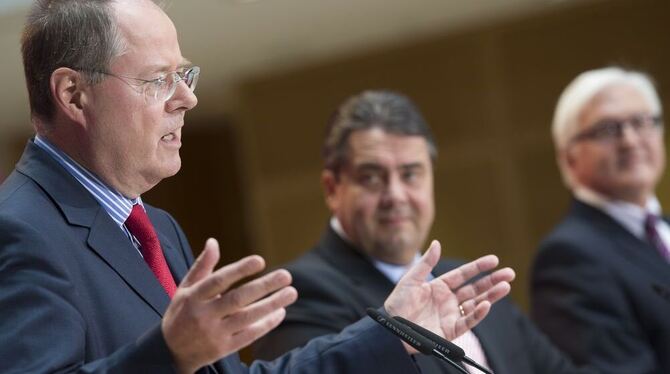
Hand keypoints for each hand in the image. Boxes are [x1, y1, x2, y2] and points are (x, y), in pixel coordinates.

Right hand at [162, 238, 297, 372]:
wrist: (171, 352)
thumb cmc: (182, 312)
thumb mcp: (185, 288)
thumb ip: (202, 266)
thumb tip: (213, 241)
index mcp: (193, 297)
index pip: (218, 281)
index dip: (239, 270)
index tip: (260, 261)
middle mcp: (204, 315)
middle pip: (237, 299)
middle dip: (264, 287)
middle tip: (286, 275)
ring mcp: (214, 333)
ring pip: (247, 318)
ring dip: (271, 305)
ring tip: (291, 292)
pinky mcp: (224, 349)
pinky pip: (249, 335)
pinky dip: (266, 324)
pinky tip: (280, 312)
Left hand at [384, 240, 514, 351]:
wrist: (391, 328)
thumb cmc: (397, 304)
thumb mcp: (411, 280)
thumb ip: (426, 263)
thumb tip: (437, 242)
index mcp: (440, 286)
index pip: (464, 275)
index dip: (479, 267)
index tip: (494, 260)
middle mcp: (448, 300)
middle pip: (475, 288)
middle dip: (492, 281)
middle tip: (510, 273)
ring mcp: (451, 314)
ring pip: (476, 303)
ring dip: (491, 295)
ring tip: (505, 286)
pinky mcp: (451, 330)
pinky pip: (468, 320)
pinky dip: (478, 313)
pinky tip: (486, 304)